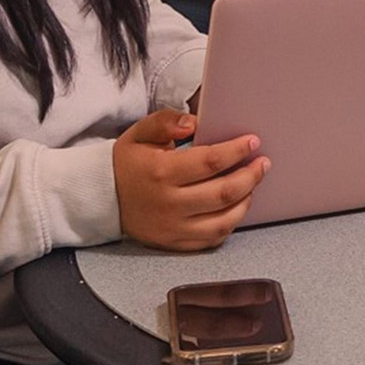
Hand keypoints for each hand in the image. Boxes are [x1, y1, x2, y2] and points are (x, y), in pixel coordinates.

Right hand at [113, 110, 269, 250]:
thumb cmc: (127, 162)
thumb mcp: (140, 133)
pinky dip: (230, 224)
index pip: (210, 162)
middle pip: (223, 193)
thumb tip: (194, 123)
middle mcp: (169, 203)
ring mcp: (173, 227)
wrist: (102, 198)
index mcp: (162, 172)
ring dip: (246, 201)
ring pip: (223, 221)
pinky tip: (236, 207)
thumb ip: (166, 122)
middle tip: (262, 163)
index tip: (252, 141)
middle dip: (250, 176)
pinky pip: (212, 239)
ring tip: (253, 184)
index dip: (236, 151)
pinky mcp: (174, 243)